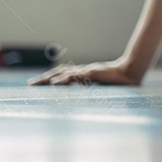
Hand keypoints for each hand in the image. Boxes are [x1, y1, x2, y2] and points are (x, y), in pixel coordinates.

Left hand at [28, 58, 142, 86]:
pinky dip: (63, 79)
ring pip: (63, 73)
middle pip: (59, 72)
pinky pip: (74, 76)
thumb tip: (82, 90)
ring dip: (48, 79)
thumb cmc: (118, 80)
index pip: (63, 73)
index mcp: (83, 74)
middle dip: (43, 79)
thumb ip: (91, 86)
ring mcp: (86, 71)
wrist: (130, 72)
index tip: (38, 83)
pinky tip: (54, 84)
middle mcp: (82, 71)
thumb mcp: (101, 84)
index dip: (50, 77)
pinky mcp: (90, 73)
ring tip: (36, 84)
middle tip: (30, 85)